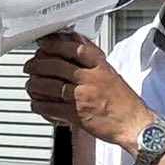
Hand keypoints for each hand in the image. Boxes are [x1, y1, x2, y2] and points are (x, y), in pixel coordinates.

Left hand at [22, 32, 154, 145]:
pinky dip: (40, 105)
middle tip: (29, 66)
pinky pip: (52, 108)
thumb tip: (75, 40)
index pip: (73, 48)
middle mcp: (91, 78)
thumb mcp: (110, 73)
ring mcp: (83, 96)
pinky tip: (36, 104)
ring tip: (30, 85)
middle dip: (37, 65)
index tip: (43, 44)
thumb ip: (92, 58)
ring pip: (50, 86)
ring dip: (35, 85)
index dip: (54, 45)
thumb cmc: (124, 101)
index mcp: (100, 66)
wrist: (134, 124)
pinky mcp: (77, 115)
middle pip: (56, 66)